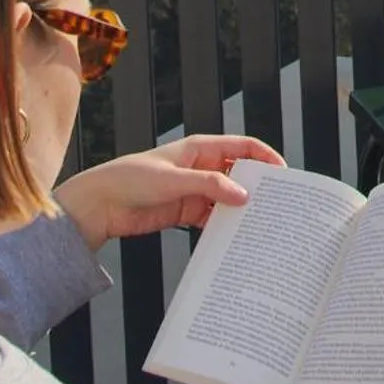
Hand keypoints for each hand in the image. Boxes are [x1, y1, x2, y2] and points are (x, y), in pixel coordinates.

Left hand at [55, 135, 285, 249]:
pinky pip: (213, 218)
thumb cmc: (130, 179)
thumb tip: (244, 195)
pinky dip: (224, 226)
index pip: (242, 147)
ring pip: (228, 198)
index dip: (265, 157)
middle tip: (277, 204)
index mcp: (201, 148)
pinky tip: (235, 237)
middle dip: (257, 186)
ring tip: (260, 225)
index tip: (283, 173)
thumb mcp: (173, 179)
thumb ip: (209, 185)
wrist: (100, 205)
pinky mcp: (186, 212)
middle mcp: (202, 167)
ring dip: (241, 209)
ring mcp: (195, 191)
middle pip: (239, 174)